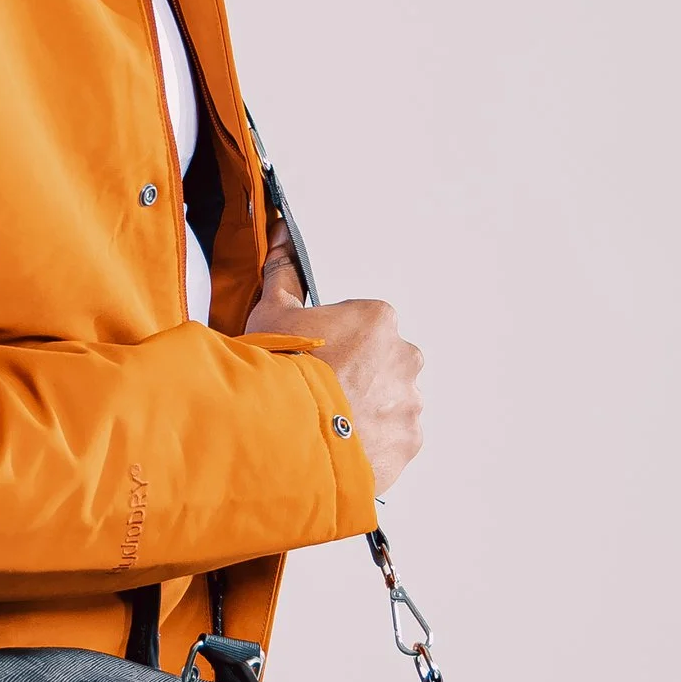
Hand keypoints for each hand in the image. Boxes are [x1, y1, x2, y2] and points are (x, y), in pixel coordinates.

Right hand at [244, 234, 425, 494]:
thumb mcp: (271, 312)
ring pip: (392, 403)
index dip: (336, 343)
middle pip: (384, 364)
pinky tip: (341, 445)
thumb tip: (282, 236)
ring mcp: (409, 402)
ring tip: (329, 426)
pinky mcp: (408, 442)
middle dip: (359, 377)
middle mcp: (404, 357)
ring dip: (368, 411)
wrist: (282, 435)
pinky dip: (374, 443)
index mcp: (378, 320)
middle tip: (323, 394)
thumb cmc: (278, 371)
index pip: (365, 327)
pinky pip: (395, 439)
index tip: (316, 360)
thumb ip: (284, 271)